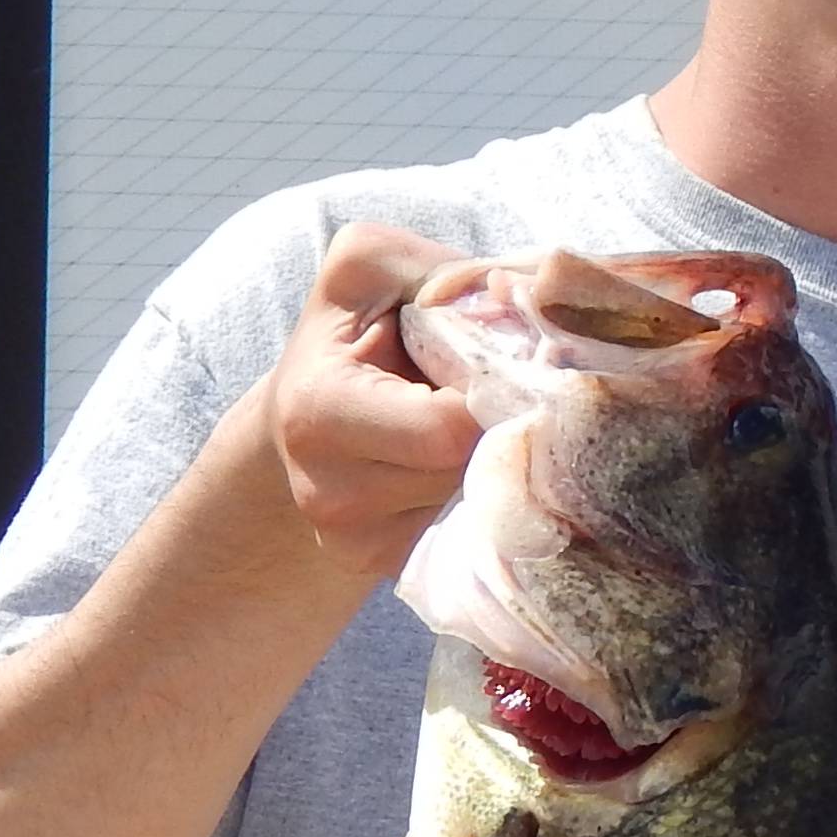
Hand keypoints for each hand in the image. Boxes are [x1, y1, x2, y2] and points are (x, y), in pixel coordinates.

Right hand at [264, 224, 481, 575]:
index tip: (497, 361)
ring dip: (486, 457)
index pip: (452, 427)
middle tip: (486, 391)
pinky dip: (475, 493)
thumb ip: (445, 271)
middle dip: (493, 424)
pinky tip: (450, 463)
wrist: (302, 415)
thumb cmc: (352, 333)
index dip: (492, 389)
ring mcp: (353, 544)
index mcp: (317, 412)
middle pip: (470, 469)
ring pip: (475, 502)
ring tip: (459, 423)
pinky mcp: (384, 566)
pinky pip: (466, 533)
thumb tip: (534, 295)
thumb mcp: (373, 269)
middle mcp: (326, 494)